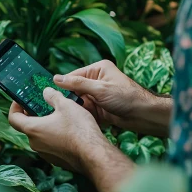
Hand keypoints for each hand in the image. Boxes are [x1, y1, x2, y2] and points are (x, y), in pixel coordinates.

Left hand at [8, 87, 135, 191]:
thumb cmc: (79, 129)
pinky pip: (51, 145)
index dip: (15, 107)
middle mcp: (36, 144)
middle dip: (34, 114)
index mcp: (33, 129)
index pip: (13, 118)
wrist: (94, 154)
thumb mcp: (66, 105)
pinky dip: (55, 136)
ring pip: (41, 136)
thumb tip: (46, 92)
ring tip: (59, 115)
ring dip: (46, 125)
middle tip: (43, 104)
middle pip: (28, 127)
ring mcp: (46, 154)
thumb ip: (52, 96)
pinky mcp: (57, 160)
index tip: (20, 100)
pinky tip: (69, 129)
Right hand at [53, 60, 171, 136]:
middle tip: (55, 108)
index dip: (62, 86)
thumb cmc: (126, 97)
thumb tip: (56, 79)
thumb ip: (77, 84)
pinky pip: (85, 111)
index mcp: (97, 69)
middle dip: (68, 100)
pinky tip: (75, 121)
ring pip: (78, 102)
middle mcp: (96, 81)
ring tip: (65, 116)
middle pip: (74, 90)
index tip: (48, 94)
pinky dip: (81, 116)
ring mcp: (97, 95)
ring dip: (74, 109)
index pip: (73, 76)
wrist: (143, 115)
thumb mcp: (100, 89)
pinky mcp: (99, 108)